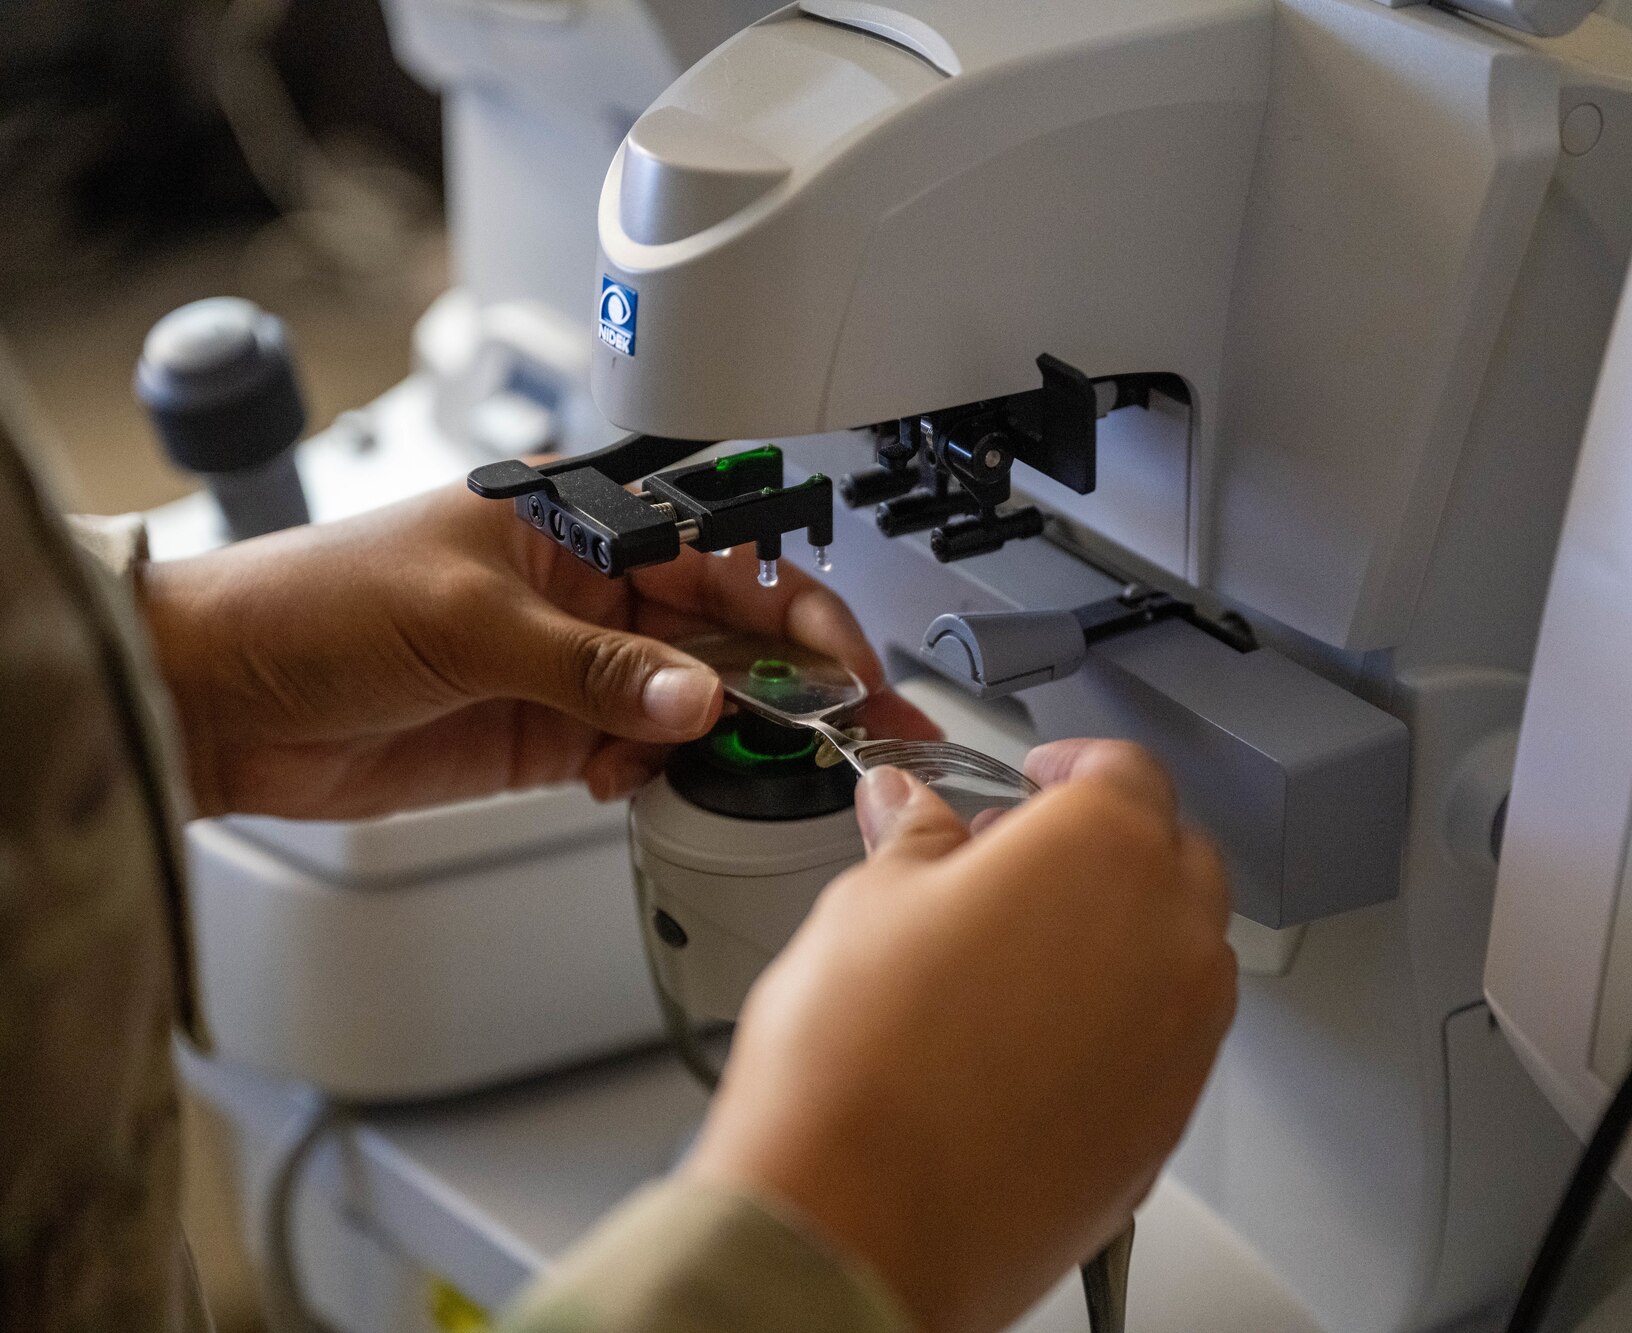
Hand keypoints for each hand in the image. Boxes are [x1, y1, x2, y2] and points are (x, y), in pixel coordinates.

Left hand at [138, 481, 929, 818]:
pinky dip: (654, 773)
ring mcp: (572, 664)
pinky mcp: (547, 733)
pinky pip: (638, 752)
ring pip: (691, 698)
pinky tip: (633, 780)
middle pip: (725, 632)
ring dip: (727, 735)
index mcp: (578, 520)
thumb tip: (694, 699)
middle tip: (852, 731)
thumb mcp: (467, 622)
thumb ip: (594, 668)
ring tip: (754, 765)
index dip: (794, 609)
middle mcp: (587, 588)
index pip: (721, 555)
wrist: (217, 698)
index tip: (843, 666)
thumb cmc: (313, 604)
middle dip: (793, 681)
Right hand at [684, 740, 1236, 1332]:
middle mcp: (1170, 939)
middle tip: (1020, 865)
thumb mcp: (869, 904)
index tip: (1041, 777)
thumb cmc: (860, 1068)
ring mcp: (1181, 1041)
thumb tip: (914, 812)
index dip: (1074, 764)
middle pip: (1172, 857)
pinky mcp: (1166, 1126)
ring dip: (1125, 936)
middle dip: (1108, 847)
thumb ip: (915, 841)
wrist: (859, 1229)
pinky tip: (1033, 1045)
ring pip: (1181, 954)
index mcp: (1106, 851)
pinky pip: (1166, 1045)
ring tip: (1021, 960)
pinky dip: (1123, 1025)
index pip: (1125, 771)